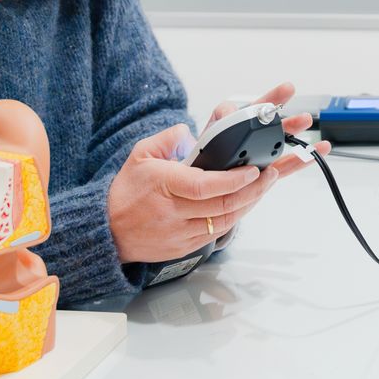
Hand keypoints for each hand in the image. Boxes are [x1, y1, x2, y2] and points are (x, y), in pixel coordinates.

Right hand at [106, 82, 328, 263]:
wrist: (108, 232)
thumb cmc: (126, 191)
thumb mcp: (140, 154)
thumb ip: (168, 138)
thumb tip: (191, 131)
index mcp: (163, 186)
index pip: (204, 186)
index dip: (233, 180)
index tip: (253, 169)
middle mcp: (173, 213)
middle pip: (222, 205)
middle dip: (253, 189)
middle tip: (271, 173)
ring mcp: (180, 233)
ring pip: (225, 221)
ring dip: (249, 203)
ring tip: (264, 185)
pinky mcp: (185, 248)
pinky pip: (217, 232)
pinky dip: (235, 217)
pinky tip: (246, 203)